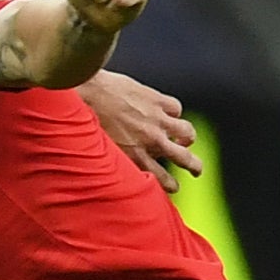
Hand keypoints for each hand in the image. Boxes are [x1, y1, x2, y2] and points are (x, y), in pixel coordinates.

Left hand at [78, 69, 199, 193]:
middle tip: (197, 170)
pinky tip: (168, 112)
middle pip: (184, 158)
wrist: (83, 92)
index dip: (170, 185)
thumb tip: (113, 167)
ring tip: (186, 139)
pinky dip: (173, 111)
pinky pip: (176, 108)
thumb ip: (114, 159)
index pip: (162, 178)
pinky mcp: (157, 100)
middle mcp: (150, 141)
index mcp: (134, 156)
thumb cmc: (82, 121)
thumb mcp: (98, 150)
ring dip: (188, 137)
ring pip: (187, 133)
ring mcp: (157, 120)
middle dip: (194, 167)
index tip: (174, 187)